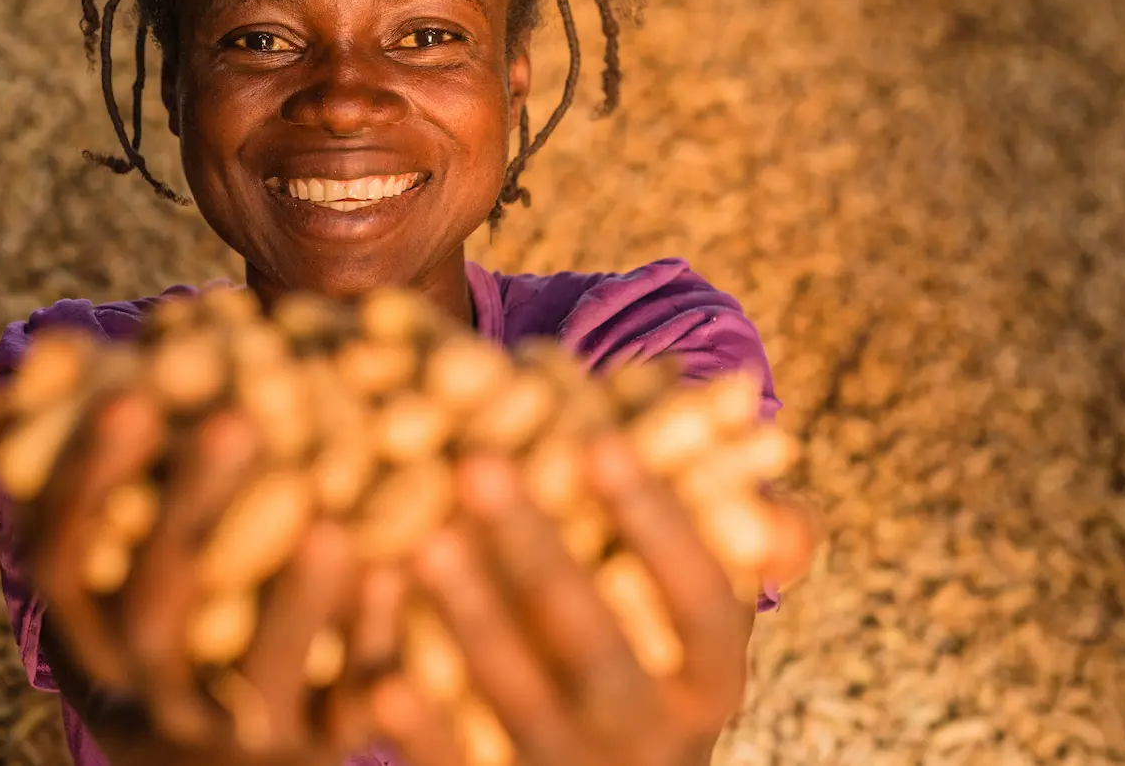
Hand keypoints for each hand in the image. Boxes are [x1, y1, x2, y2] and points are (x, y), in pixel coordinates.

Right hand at [0, 389, 389, 765]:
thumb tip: (53, 351)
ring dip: (292, 594)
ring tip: (332, 514)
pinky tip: (400, 570)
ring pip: (249, 673)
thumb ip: (106, 447)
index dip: (88, 475)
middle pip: (156, 607)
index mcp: (90, 617)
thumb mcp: (125, 532)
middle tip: (237, 420)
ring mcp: (228, 725)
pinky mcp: (313, 743)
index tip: (129, 391)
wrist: (219, 749)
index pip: (61, 548)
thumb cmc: (175, 590)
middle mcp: (147, 679)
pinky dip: (367, 639)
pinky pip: (340, 708)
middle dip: (192, 510)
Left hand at [370, 434, 816, 765]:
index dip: (654, 523)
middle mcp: (655, 742)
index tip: (598, 440)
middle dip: (540, 558)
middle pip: (601, 654)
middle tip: (478, 466)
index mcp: (713, 682)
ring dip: (474, 626)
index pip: (698, 601)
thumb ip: (721, 511)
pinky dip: (423, 731)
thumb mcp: (695, 605)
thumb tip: (741, 393)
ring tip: (423, 544)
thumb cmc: (650, 655)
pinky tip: (384, 674)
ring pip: (525, 713)